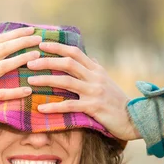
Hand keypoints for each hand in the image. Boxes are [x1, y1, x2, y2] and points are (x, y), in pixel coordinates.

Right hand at [0, 27, 41, 138]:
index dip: (15, 33)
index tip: (31, 29)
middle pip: (2, 49)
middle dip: (22, 41)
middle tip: (39, 38)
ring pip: (3, 66)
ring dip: (21, 59)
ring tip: (37, 56)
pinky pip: (0, 93)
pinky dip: (15, 92)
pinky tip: (29, 90)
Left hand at [25, 42, 141, 141]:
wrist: (135, 119)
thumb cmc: (117, 101)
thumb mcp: (107, 81)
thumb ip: (96, 70)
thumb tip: (90, 57)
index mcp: (96, 69)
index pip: (75, 52)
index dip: (58, 47)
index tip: (41, 44)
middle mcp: (95, 77)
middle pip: (68, 63)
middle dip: (47, 61)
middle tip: (29, 61)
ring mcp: (94, 92)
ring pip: (66, 81)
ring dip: (46, 80)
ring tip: (30, 81)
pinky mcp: (94, 107)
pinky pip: (70, 105)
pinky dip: (54, 106)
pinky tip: (41, 108)